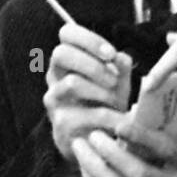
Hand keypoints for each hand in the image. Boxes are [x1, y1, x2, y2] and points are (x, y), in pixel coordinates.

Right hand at [44, 20, 132, 165]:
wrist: (95, 142)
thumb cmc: (104, 104)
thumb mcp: (117, 83)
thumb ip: (121, 68)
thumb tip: (121, 58)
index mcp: (67, 60)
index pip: (67, 33)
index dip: (88, 39)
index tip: (110, 53)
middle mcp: (55, 77)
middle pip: (60, 53)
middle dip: (92, 64)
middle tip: (113, 79)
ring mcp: (54, 100)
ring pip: (72, 83)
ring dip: (102, 90)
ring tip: (117, 101)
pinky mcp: (61, 124)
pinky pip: (87, 114)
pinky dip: (110, 116)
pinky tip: (121, 121)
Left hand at [72, 113, 176, 176]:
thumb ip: (173, 110)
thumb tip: (146, 86)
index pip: (166, 149)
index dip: (140, 136)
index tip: (117, 123)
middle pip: (138, 172)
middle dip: (109, 152)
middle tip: (91, 134)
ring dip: (95, 167)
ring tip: (80, 146)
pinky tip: (85, 165)